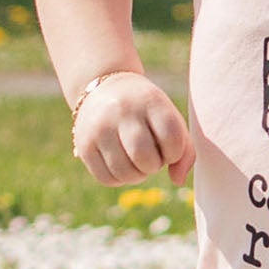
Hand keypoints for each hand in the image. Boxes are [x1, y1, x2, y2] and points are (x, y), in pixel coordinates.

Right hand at [72, 73, 195, 186]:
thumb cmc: (148, 112)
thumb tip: (177, 181)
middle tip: (151, 157)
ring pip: (125, 173)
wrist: (105, 87)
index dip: (174, 152)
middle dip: (154, 166)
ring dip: (137, 176)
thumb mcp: (170, 119)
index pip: (172, 139)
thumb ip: (185, 151)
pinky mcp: (84, 144)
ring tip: (137, 162)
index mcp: (150, 101)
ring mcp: (100, 127)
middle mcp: (122, 111)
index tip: (167, 145)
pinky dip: (119, 179)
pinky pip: (106, 179)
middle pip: (144, 157)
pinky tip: (122, 165)